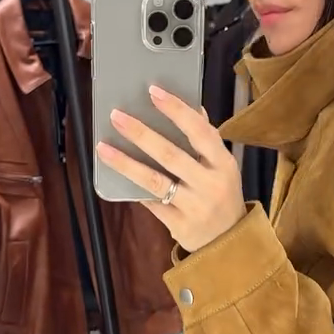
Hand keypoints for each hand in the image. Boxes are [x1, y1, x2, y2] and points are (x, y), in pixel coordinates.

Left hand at [96, 86, 245, 252]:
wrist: (229, 242)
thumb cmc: (223, 196)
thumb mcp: (223, 167)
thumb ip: (207, 140)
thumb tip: (192, 107)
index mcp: (224, 164)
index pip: (199, 131)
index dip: (176, 110)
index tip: (153, 91)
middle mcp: (211, 184)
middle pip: (171, 155)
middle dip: (141, 133)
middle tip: (117, 116)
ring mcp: (195, 207)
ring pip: (155, 181)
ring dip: (126, 163)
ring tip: (103, 147)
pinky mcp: (179, 224)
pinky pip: (151, 202)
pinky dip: (133, 188)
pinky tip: (115, 176)